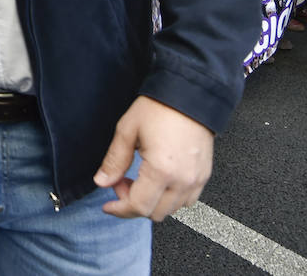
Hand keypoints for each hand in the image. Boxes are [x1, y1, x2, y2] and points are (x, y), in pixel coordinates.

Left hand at [95, 96, 213, 221]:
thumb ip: (114, 161)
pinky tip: (158, 180)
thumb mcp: (127, 130)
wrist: (189, 94)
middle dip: (133, 203)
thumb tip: (101, 181)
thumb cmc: (159, 107)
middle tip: (121, 182)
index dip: (119, 209)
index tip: (108, 204)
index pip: (138, 206)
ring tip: (140, 179)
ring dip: (152, 202)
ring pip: (171, 209)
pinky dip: (170, 198)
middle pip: (155, 213)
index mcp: (162, 170)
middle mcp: (183, 180)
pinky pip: (187, 200)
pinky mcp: (204, 175)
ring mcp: (197, 179)